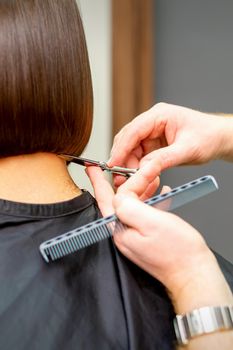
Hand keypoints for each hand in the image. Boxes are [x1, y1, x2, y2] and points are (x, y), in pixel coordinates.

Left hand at [86, 166, 232, 312]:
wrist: (194, 275)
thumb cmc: (178, 252)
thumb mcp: (152, 222)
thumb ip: (130, 207)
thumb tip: (119, 196)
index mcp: (120, 229)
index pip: (107, 199)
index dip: (101, 180)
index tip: (94, 167)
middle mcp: (124, 233)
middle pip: (120, 200)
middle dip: (128, 181)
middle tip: (128, 167)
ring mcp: (136, 237)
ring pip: (134, 205)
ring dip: (143, 189)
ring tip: (152, 177)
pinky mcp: (147, 238)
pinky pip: (146, 213)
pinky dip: (153, 200)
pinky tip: (162, 194)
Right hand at [109, 103, 229, 187]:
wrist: (219, 139)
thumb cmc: (208, 137)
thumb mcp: (188, 149)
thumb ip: (165, 158)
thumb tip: (142, 167)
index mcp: (160, 115)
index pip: (133, 131)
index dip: (121, 149)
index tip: (112, 164)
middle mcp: (153, 122)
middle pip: (128, 140)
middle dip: (122, 159)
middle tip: (120, 178)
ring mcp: (152, 132)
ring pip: (131, 149)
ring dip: (128, 165)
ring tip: (130, 180)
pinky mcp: (154, 143)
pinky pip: (139, 155)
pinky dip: (137, 167)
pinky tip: (140, 176)